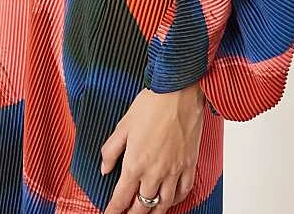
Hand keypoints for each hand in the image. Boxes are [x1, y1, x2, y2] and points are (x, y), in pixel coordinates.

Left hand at [101, 81, 205, 212]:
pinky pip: (183, 191)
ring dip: (153, 212)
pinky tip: (170, 200)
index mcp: (135, 163)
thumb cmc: (152, 103)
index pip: (121, 198)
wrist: (179, 91)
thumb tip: (104, 168)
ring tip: (147, 213)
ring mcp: (174, 170)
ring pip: (163, 204)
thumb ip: (111, 150)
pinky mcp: (189, 164)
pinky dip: (175, 200)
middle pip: (142, 206)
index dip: (113, 211)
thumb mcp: (123, 125)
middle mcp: (154, 172)